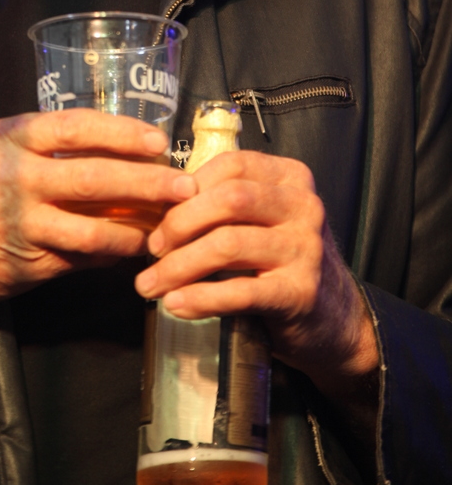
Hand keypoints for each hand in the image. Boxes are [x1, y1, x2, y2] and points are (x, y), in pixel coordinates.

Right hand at [0, 109, 186, 312]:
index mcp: (10, 139)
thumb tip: (110, 147)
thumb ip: (41, 145)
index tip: (158, 141)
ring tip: (165, 228)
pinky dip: (109, 254)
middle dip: (147, 182)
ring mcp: (19, 223)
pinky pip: (78, 257)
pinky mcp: (23, 262)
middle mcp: (15, 177)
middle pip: (95, 177)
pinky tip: (130, 252)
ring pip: (93, 226)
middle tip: (183, 186)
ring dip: (136, 229)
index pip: (77, 127)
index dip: (123, 133)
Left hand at [134, 150, 378, 400]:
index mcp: (290, 178)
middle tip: (153, 248)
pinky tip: (177, 305)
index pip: (231, 165)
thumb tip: (158, 202)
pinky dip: (201, 298)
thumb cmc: (282, 261)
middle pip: (229, 200)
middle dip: (180, 223)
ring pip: (228, 245)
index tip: (159, 211)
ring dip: (180, 266)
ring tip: (151, 283)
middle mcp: (303, 206)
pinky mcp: (301, 293)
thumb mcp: (264, 219)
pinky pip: (240, 291)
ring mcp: (306, 249)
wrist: (334, 319)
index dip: (188, 186)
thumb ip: (225, 203)